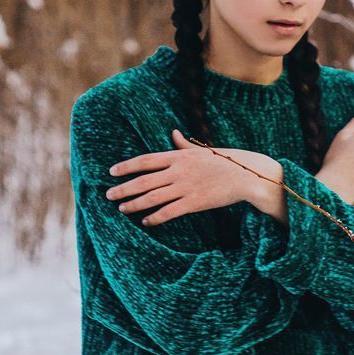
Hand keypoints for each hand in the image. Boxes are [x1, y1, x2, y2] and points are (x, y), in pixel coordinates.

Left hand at [104, 129, 275, 226]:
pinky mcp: (194, 203)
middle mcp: (179, 171)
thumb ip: (183, 144)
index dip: (127, 166)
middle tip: (108, 195)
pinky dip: (155, 217)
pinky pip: (169, 212)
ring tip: (122, 208)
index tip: (112, 171)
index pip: (146, 160)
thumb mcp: (201, 150)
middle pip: (144, 181)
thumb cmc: (222, 161)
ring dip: (135, 204)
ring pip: (153, 198)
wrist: (244, 175)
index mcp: (179, 156)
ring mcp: (186, 187)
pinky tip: (146, 222)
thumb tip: (173, 132)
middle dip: (124, 188)